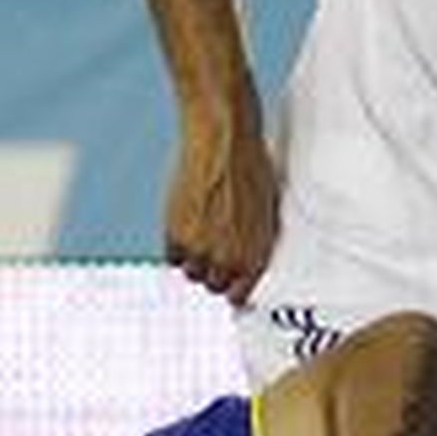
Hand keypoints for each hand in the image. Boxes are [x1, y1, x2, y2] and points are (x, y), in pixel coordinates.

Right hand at [165, 115, 277, 301]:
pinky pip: (172, 258)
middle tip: (213, 252)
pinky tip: (186, 228)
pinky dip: (177, 247)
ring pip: (191, 273)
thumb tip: (244, 255)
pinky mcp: (176, 234)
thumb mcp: (264, 209)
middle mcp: (228, 257)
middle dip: (214, 273)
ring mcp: (200, 248)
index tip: (229, 286)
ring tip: (200, 236)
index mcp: (256, 253)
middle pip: (213, 286)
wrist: (223, 141)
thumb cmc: (249, 166)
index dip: (233, 290)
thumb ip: (253, 240)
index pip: (239, 294)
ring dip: (194, 260)